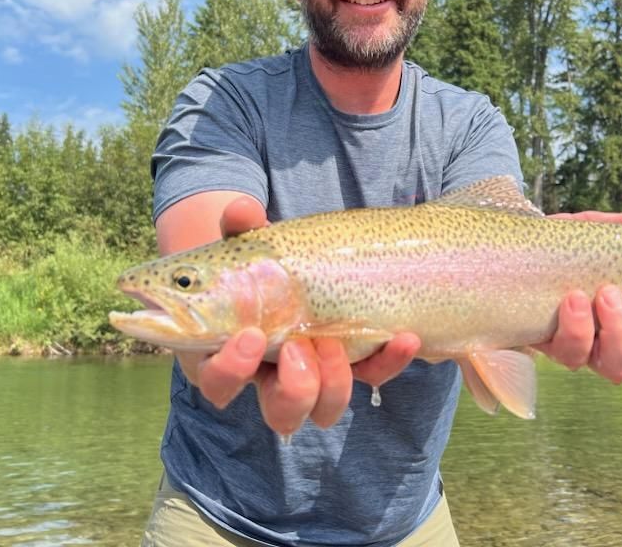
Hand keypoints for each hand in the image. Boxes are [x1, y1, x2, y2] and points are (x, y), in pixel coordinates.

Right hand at [175, 197, 420, 435]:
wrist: (297, 265)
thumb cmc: (258, 263)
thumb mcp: (248, 243)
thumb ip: (240, 228)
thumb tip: (242, 210)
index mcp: (231, 350)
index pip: (217, 381)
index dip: (229, 370)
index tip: (251, 336)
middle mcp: (274, 375)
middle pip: (279, 412)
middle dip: (294, 389)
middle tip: (301, 347)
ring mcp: (317, 375)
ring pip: (323, 410)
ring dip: (335, 383)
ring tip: (337, 343)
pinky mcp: (353, 365)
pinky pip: (373, 376)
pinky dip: (389, 361)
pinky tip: (404, 337)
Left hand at [534, 208, 621, 383]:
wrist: (524, 253)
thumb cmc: (575, 248)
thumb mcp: (608, 232)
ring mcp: (594, 351)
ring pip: (620, 368)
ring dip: (620, 332)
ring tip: (606, 294)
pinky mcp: (560, 349)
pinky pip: (573, 354)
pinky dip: (578, 328)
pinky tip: (573, 298)